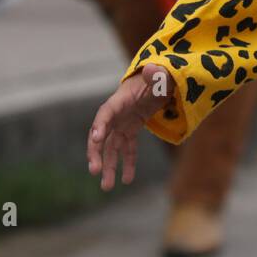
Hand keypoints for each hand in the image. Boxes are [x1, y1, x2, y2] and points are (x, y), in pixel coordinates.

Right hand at [86, 63, 172, 190]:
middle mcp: (117, 114)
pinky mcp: (131, 129)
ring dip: (109, 166)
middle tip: (95, 171)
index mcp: (121, 99)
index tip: (96, 140)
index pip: (106, 113)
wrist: (161, 79)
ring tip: (108, 186)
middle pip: (102, 135)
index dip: (100, 126)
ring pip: (111, 148)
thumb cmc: (160, 75)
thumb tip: (152, 70)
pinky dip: (127, 163)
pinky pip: (127, 149)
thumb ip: (157, 75)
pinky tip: (127, 180)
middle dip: (96, 153)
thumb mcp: (161, 75)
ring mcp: (122, 123)